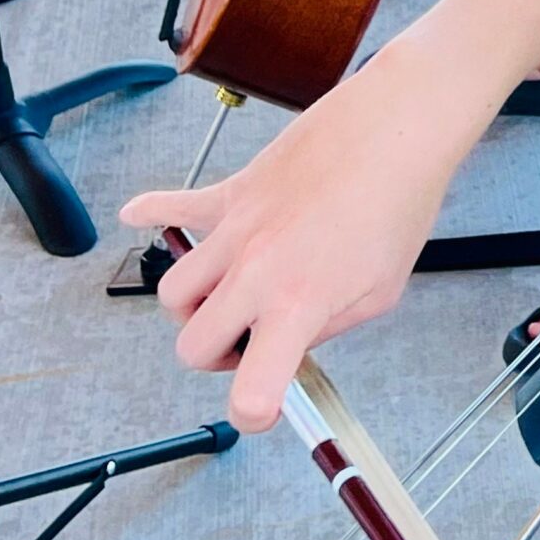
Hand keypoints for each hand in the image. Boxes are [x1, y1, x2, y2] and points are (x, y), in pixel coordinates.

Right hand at [118, 44, 465, 430]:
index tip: (265, 403)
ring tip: (232, 292)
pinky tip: (139, 216)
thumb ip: (328, 327)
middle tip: (253, 340)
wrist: (397, 128)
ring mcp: (236, 230)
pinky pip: (172, 204)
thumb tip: (294, 342)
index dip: (255, 411)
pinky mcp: (233, 191)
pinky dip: (152, 212)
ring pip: (174, 291)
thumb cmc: (400, 203)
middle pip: (192, 345)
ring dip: (195, 304)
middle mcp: (255, 272)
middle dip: (217, 355)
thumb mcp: (380, 292)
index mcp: (297, 305)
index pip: (250, 392)